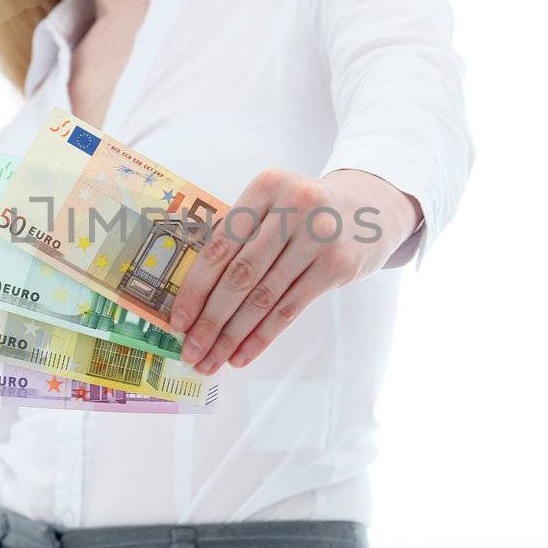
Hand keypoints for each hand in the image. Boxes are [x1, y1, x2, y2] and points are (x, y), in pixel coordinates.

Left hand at [169, 167, 421, 373]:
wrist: (371, 210)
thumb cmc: (304, 213)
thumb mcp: (273, 205)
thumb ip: (239, 236)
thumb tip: (192, 298)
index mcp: (267, 186)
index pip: (220, 244)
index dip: (195, 287)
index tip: (177, 320)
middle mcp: (294, 207)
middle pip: (240, 274)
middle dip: (210, 319)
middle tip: (191, 351)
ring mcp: (320, 237)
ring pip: (264, 297)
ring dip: (232, 336)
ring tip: (212, 360)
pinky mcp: (338, 266)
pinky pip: (290, 310)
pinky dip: (261, 337)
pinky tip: (241, 356)